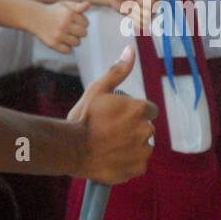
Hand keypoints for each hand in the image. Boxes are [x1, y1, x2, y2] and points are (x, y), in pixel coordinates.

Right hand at [34, 0, 89, 52]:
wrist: (34, 17)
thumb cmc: (53, 11)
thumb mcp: (65, 5)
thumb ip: (77, 6)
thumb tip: (88, 4)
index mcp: (68, 14)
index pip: (86, 23)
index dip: (82, 23)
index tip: (75, 22)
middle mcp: (64, 24)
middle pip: (83, 34)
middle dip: (80, 32)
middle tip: (72, 29)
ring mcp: (58, 35)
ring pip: (77, 43)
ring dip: (73, 40)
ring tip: (67, 35)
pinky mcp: (53, 43)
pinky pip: (68, 50)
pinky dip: (66, 47)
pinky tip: (61, 41)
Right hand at [68, 46, 156, 183]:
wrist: (71, 149)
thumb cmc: (83, 118)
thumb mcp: (98, 90)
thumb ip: (117, 71)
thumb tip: (130, 50)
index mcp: (140, 109)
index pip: (149, 110)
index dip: (134, 112)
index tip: (119, 117)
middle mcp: (146, 130)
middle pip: (145, 128)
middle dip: (133, 129)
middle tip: (110, 132)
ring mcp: (143, 151)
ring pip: (143, 147)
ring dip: (131, 146)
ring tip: (110, 146)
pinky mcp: (137, 168)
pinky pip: (138, 163)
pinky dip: (128, 162)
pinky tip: (112, 157)